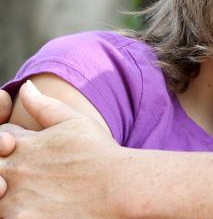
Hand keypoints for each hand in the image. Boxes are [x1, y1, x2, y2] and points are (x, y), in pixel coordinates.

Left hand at [0, 81, 124, 217]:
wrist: (121, 187)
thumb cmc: (100, 154)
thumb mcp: (75, 122)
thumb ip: (44, 106)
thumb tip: (25, 87)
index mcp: (25, 144)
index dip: (7, 145)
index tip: (23, 151)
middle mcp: (16, 169)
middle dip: (4, 170)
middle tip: (25, 174)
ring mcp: (16, 199)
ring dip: (5, 194)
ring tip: (32, 194)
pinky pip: (5, 216)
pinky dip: (15, 212)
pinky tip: (37, 207)